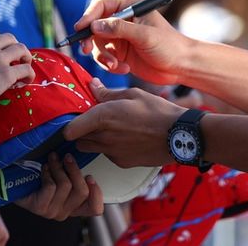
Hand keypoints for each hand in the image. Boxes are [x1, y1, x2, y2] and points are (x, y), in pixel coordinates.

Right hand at [0, 31, 34, 111]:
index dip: (2, 45)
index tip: (2, 55)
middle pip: (11, 39)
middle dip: (15, 48)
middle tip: (16, 60)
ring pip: (22, 49)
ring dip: (26, 58)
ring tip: (24, 68)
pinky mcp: (6, 74)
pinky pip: (26, 69)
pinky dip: (29, 75)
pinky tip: (24, 82)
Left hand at [16, 153, 102, 220]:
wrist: (13, 183)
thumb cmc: (38, 178)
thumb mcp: (62, 175)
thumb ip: (74, 174)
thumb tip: (84, 158)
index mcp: (73, 206)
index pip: (94, 209)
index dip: (96, 193)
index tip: (90, 176)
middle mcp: (64, 212)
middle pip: (82, 191)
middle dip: (75, 170)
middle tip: (67, 157)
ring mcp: (52, 212)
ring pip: (65, 186)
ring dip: (58, 168)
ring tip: (52, 159)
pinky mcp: (40, 208)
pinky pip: (50, 187)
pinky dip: (47, 174)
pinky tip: (43, 169)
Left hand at [63, 82, 183, 168]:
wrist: (179, 136)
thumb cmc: (157, 111)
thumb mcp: (132, 94)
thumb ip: (107, 93)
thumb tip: (92, 86)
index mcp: (103, 117)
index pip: (70, 130)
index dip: (68, 126)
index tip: (72, 121)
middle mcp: (104, 137)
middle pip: (78, 141)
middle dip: (80, 132)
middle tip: (91, 122)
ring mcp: (112, 152)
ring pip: (91, 149)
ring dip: (93, 140)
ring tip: (109, 130)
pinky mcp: (122, 162)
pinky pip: (107, 155)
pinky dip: (109, 148)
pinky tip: (125, 139)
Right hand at [74, 0, 188, 85]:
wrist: (181, 67)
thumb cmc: (169, 45)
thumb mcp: (145, 35)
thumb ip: (119, 28)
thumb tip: (94, 26)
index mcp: (129, 7)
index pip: (101, 6)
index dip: (88, 16)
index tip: (81, 28)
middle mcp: (121, 20)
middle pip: (94, 25)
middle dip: (89, 39)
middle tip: (87, 50)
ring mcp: (120, 37)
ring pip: (96, 44)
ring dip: (102, 56)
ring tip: (116, 65)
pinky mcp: (120, 54)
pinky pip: (104, 58)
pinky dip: (109, 65)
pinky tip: (125, 69)